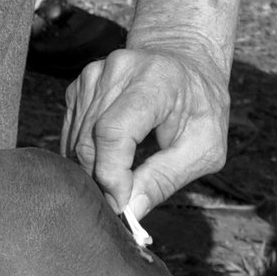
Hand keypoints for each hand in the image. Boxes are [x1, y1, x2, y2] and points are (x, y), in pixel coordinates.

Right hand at [61, 44, 229, 221]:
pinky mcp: (81, 85)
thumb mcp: (204, 148)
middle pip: (90, 140)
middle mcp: (119, 70)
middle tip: (123, 203)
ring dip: (93, 170)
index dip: (111, 174)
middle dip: (102, 180)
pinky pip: (72, 133)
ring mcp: (95, 74)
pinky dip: (87, 156)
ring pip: (76, 140)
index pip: (114, 131)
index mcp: (155, 79)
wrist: (187, 65)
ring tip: (122, 179)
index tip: (121, 204)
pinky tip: (111, 159)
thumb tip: (131, 210)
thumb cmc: (201, 106)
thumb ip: (166, 178)